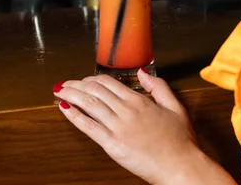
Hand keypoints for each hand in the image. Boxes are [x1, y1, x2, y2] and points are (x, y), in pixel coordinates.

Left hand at [53, 69, 200, 184]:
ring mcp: (118, 127)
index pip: (108, 82)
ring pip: (89, 104)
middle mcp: (126, 111)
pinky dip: (75, 116)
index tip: (83, 80)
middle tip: (66, 83)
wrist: (181, 167)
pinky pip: (89, 127)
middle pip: (95, 90)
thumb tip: (142, 72)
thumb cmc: (180, 141)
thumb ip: (158, 86)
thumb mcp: (175, 106)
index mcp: (139, 101)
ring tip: (59, 90)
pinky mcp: (113, 145)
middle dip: (76, 84)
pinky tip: (65, 109)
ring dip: (71, 95)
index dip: (92, 79)